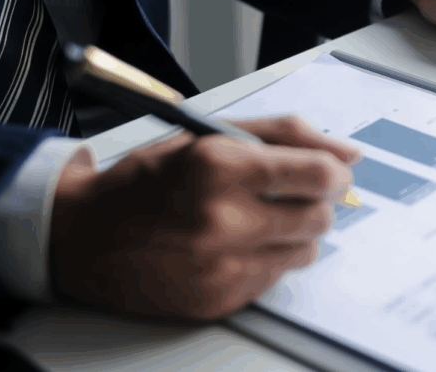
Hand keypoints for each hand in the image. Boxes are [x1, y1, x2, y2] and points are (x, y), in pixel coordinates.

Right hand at [51, 115, 360, 319]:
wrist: (85, 236)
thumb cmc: (149, 180)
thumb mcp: (211, 135)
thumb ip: (286, 135)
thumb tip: (350, 154)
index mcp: (218, 167)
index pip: (318, 175)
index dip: (332, 171)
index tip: (328, 172)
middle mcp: (220, 219)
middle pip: (320, 216)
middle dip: (314, 201)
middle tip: (287, 193)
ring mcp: (219, 266)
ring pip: (306, 250)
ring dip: (295, 232)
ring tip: (257, 219)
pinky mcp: (218, 299)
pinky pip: (276, 278)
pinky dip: (267, 258)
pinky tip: (234, 244)